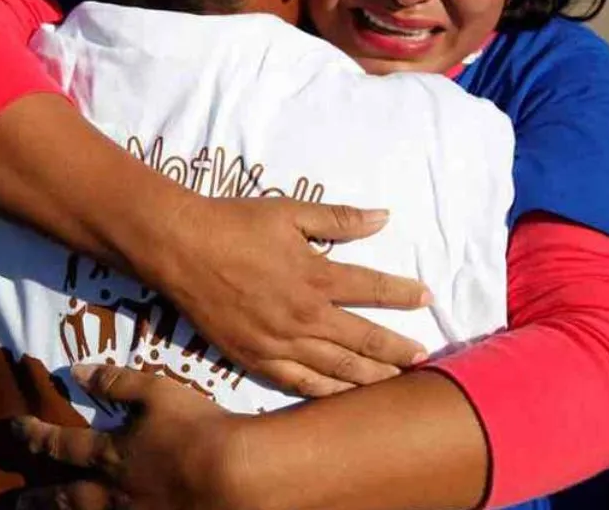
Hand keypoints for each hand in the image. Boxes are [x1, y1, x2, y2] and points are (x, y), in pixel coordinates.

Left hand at [12, 364, 245, 509]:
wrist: (234, 476)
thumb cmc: (196, 428)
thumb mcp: (155, 392)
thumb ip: (116, 382)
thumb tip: (76, 370)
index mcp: (110, 453)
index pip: (61, 444)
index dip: (35, 436)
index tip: (16, 429)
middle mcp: (113, 491)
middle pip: (64, 498)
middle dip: (36, 499)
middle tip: (12, 503)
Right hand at [143, 197, 431, 397]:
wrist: (180, 248)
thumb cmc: (234, 224)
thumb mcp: (290, 212)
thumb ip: (339, 219)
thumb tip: (384, 217)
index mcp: (316, 276)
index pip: (374, 288)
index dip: (404, 294)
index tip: (427, 299)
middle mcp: (303, 315)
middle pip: (363, 340)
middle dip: (397, 350)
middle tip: (422, 358)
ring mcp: (279, 342)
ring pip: (336, 369)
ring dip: (370, 376)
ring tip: (395, 383)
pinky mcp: (255, 357)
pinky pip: (298, 382)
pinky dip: (326, 392)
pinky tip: (343, 395)